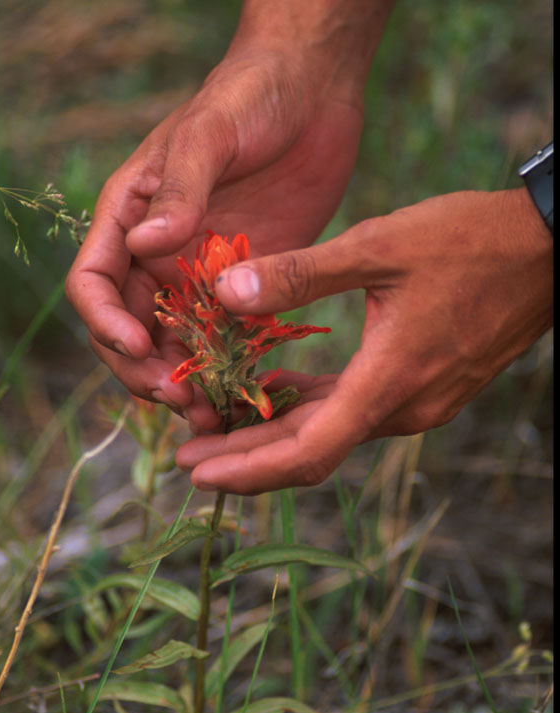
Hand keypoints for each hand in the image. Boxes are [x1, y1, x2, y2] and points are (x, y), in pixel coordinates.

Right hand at [65, 45, 362, 426]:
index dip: (106, 323)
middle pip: (131, 330)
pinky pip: (230, 338)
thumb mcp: (209, 133)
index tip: (139, 349)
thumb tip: (144, 247)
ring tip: (212, 415)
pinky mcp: (249, 282)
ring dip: (187, 383)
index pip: (93, 284)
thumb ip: (178, 189)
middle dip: (146, 370)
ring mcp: (203, 272)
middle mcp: (157, 253)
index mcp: (130, 217)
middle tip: (181, 398)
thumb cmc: (248, 94)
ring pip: (178, 346)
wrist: (311, 86)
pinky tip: (248, 396)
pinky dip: (231, 370)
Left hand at [176, 187, 552, 493]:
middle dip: (247, 459)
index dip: (247, 468)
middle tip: (188, 457)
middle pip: (312, 450)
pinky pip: (354, 407)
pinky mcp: (424, 383)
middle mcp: (404, 407)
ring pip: (332, 430)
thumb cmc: (470, 241)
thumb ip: (299, 274)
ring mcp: (418, 400)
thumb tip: (225, 291)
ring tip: (216, 426)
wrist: (548, 248)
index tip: (196, 471)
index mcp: (390, 382)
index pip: (307, 451)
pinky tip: (276, 387)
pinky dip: (311, 405)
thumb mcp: (378, 246)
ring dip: (274, 433)